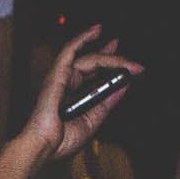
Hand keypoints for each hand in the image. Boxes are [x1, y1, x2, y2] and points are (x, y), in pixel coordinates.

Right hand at [0, 24, 142, 178]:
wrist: (44, 147)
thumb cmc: (61, 140)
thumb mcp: (93, 120)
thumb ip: (107, 103)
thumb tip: (124, 86)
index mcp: (73, 95)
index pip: (95, 73)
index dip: (111, 65)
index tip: (130, 66)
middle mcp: (67, 83)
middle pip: (95, 63)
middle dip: (116, 60)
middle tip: (135, 64)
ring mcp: (61, 77)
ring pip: (90, 58)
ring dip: (112, 58)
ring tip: (130, 63)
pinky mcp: (57, 74)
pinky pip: (71, 50)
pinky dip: (83, 38)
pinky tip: (97, 30)